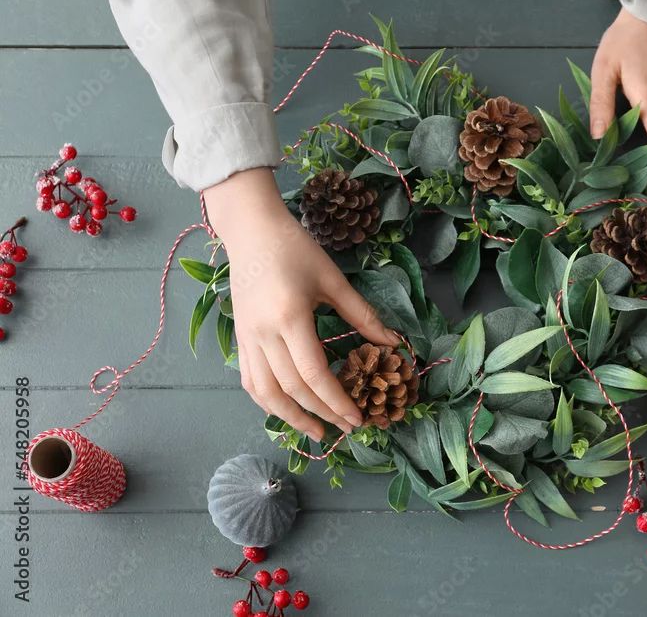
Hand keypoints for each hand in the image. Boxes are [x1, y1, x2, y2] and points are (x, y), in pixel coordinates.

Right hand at [203, 168, 397, 440]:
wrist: (251, 230)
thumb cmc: (296, 249)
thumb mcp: (334, 280)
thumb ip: (362, 315)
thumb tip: (392, 344)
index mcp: (290, 317)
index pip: (314, 375)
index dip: (337, 401)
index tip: (358, 418)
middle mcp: (264, 334)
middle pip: (292, 389)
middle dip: (322, 413)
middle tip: (347, 428)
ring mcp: (247, 338)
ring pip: (265, 393)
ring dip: (291, 417)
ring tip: (317, 431)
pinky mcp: (240, 338)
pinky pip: (250, 381)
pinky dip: (269, 401)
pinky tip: (288, 409)